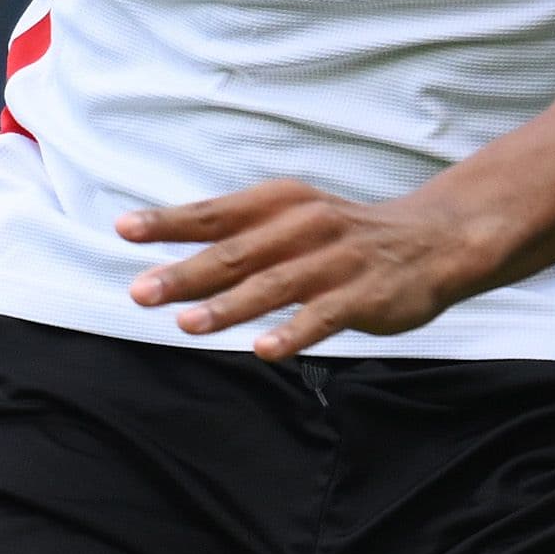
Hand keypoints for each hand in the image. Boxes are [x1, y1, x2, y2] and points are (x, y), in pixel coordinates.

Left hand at [119, 180, 489, 359]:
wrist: (431, 241)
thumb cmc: (342, 235)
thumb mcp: (290, 220)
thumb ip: (236, 238)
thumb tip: (167, 258)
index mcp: (280, 203)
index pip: (215, 212)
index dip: (169, 221)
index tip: (124, 229)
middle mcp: (303, 227)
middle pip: (235, 252)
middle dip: (185, 273)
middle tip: (140, 291)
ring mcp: (334, 262)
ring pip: (273, 286)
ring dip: (228, 307)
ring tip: (186, 326)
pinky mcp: (363, 296)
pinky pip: (322, 317)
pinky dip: (292, 333)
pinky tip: (264, 350)